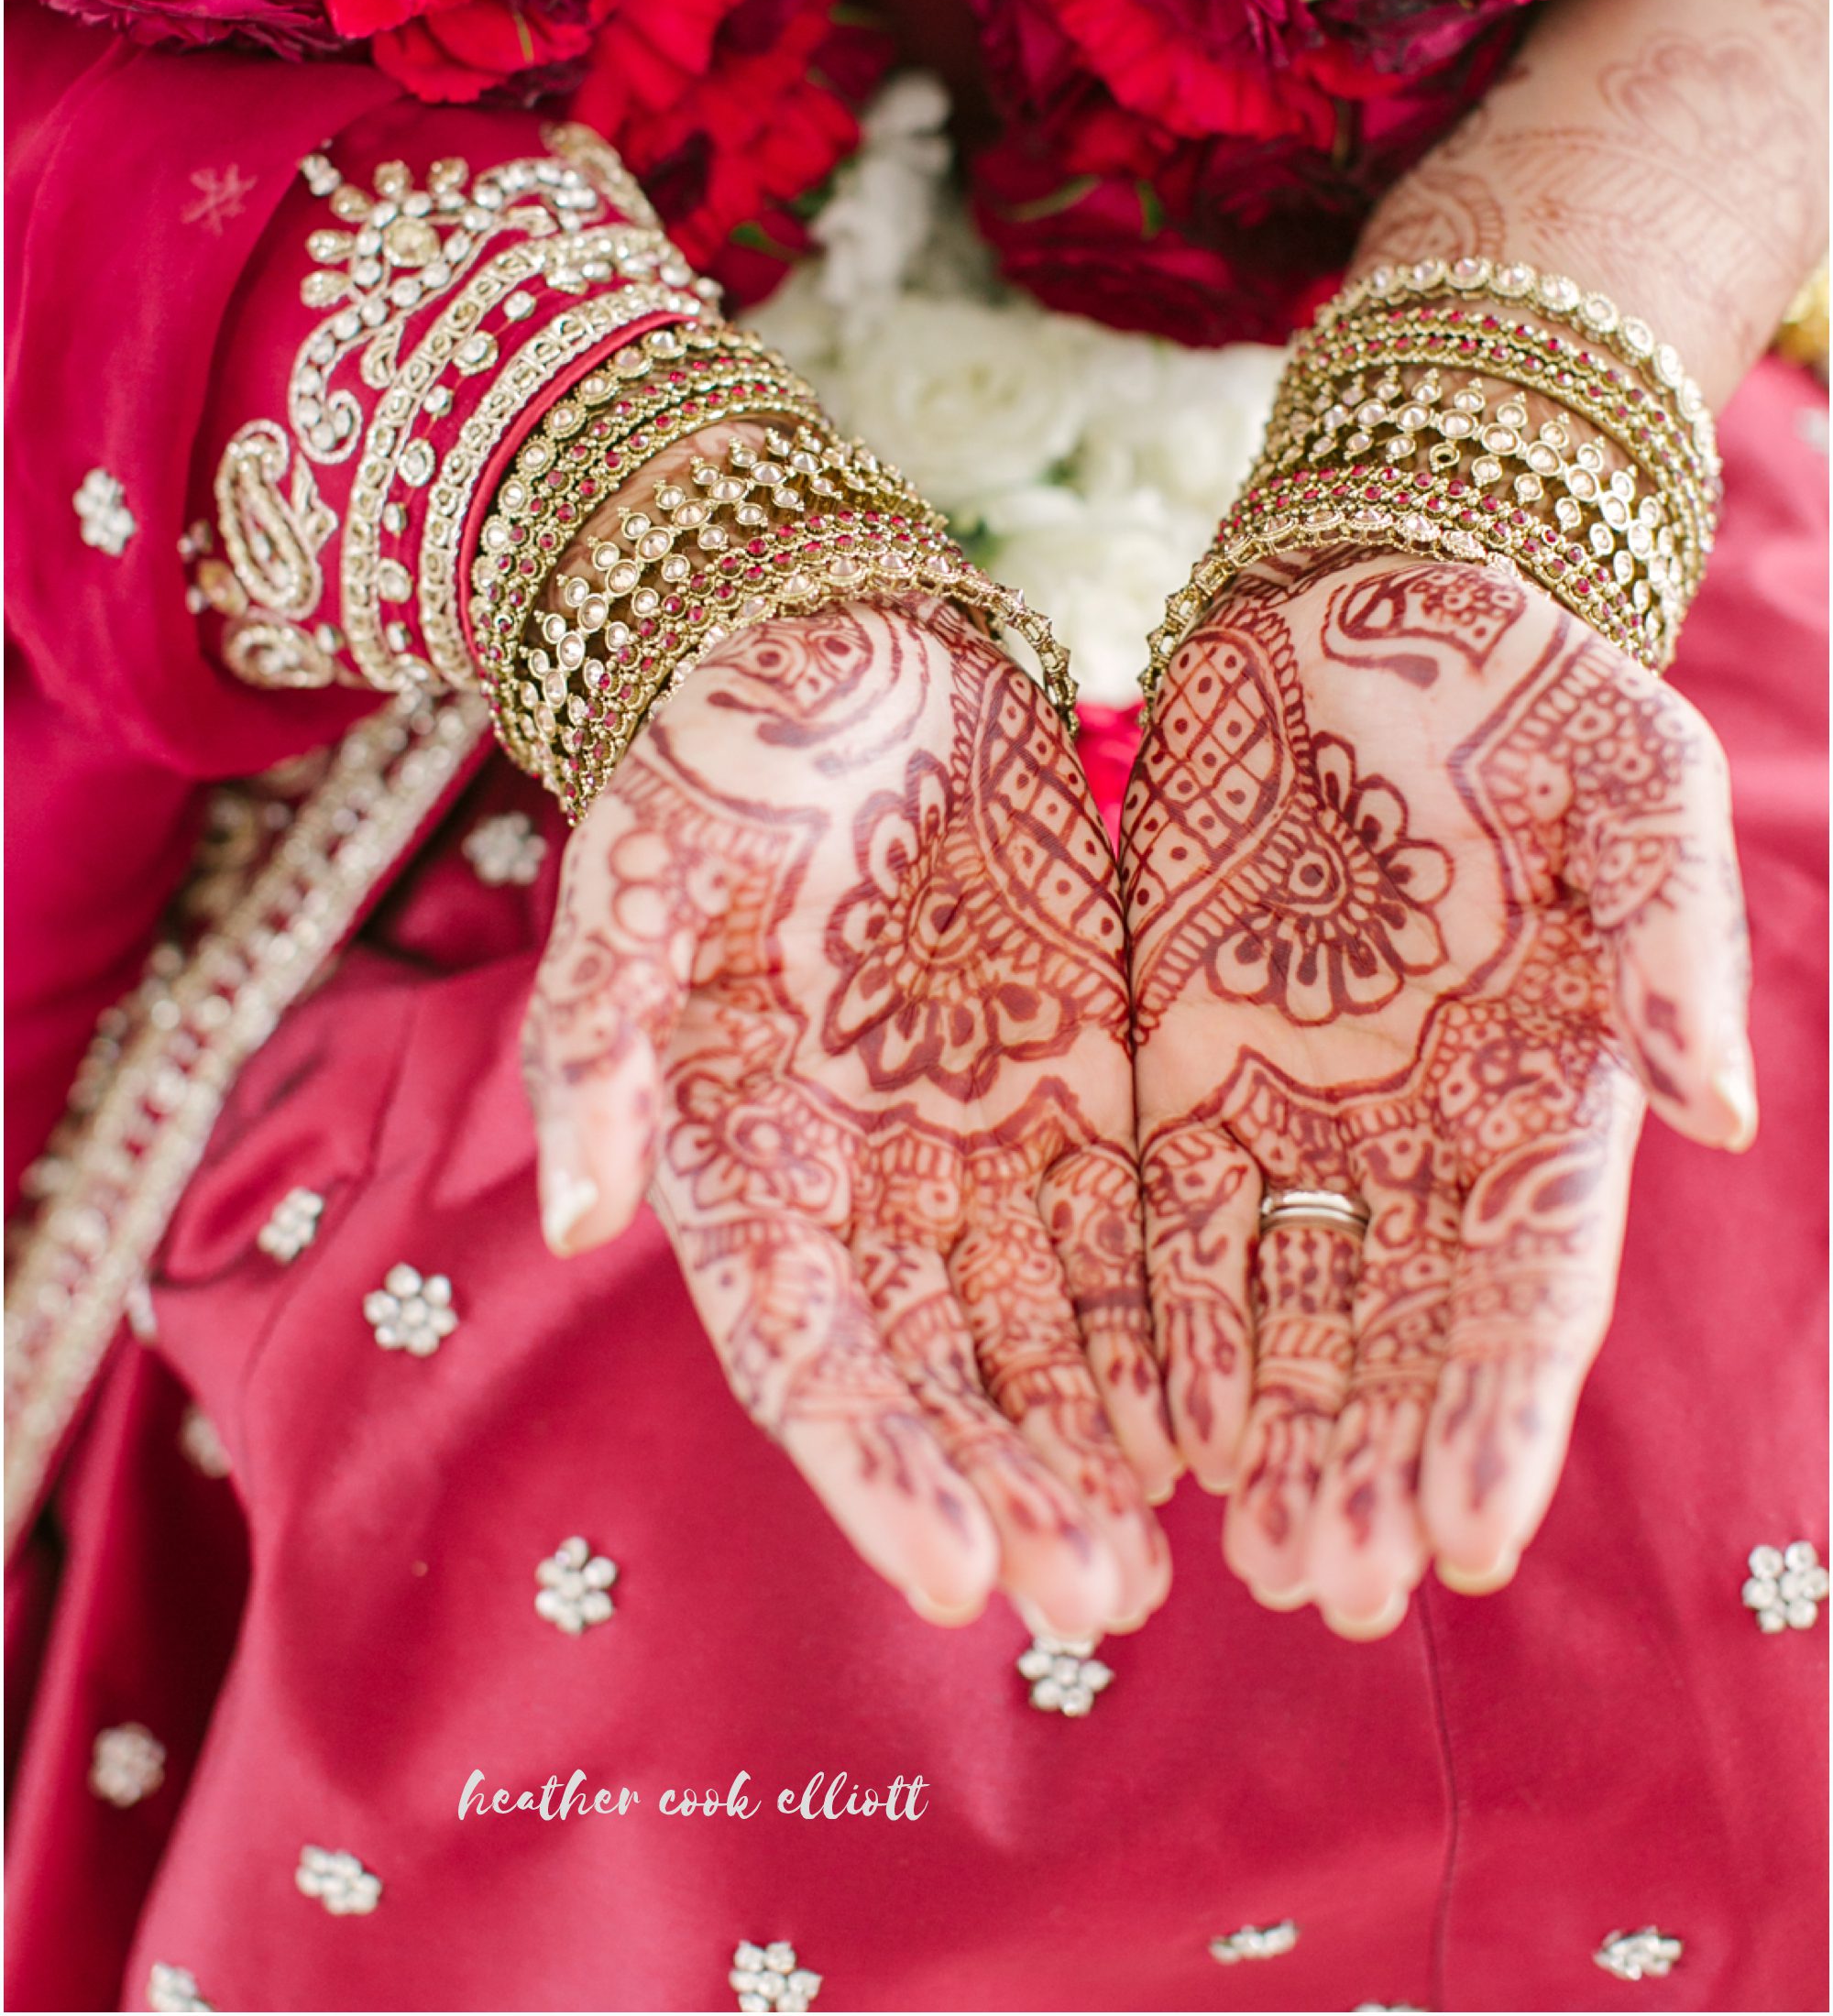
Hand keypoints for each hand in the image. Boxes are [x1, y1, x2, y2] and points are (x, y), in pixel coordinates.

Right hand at [523, 598, 1174, 1635]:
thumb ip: (599, 1037)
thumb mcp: (642, 868)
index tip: (955, 1573)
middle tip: (1098, 1602)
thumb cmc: (720, 752)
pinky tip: (1222, 1409)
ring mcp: (973, 1136)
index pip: (806, 1352)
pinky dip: (1167, 1322)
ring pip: (1041, 1325)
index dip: (874, 1467)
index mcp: (742, 1158)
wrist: (845, 644)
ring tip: (1166, 1556)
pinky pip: (1128, 1224)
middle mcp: (860, 1179)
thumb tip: (578, 1215)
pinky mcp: (1077, 1077)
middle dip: (1010, 1490)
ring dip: (1095, 1441)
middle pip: (938, 1373)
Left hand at [1123, 550, 1753, 1637]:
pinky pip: (1169, 1217)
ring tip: (1247, 1554)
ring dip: (1271, 1431)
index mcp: (1545, 1082)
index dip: (1497, 1412)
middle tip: (1330, 1588)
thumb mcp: (1629, 772)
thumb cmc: (1510, 674)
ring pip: (1288, 1304)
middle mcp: (1424, 1124)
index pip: (1526, 1284)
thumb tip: (1721, 1112)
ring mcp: (1299, 1101)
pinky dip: (1164, 1323)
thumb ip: (1672, 933)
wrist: (1348, 596)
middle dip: (1371, 1461)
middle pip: (1400, 1331)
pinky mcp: (1182, 1060)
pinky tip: (1145, 1423)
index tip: (1464, 1532)